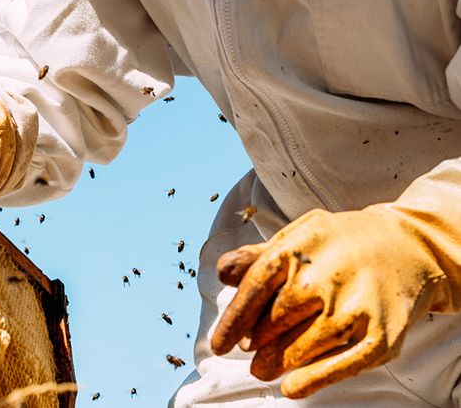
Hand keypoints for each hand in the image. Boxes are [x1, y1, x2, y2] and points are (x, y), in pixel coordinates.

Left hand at [210, 207, 451, 398]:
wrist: (407, 246)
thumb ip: (259, 256)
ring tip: (261, 370)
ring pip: (306, 343)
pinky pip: (344, 363)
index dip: (234, 317)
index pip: (257, 284)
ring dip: (278, 361)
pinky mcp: (382, 333)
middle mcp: (327, 273)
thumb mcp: (298, 237)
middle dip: (257, 339)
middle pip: (278, 317)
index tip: (219, 344)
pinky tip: (292, 388)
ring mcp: (356, 304)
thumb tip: (221, 272)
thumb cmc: (338, 244)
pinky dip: (315, 379)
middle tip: (246, 351)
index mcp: (300, 246)